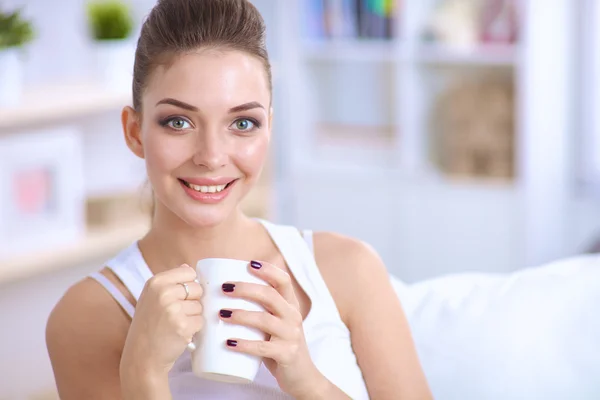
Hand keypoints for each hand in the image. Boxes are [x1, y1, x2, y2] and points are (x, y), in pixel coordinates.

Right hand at [120, 264, 203, 378]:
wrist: (141, 358)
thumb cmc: (148, 328)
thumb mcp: (150, 299)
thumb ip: (169, 282)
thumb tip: (187, 267)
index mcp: (156, 282)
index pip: (189, 272)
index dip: (189, 285)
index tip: (179, 297)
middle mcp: (163, 293)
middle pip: (197, 288)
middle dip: (192, 302)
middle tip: (176, 314)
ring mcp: (173, 309)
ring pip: (200, 306)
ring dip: (193, 317)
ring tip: (176, 325)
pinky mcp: (182, 326)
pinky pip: (201, 321)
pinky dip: (194, 329)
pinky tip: (180, 334)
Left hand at [218, 260, 323, 397]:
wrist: (302, 376)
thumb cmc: (280, 346)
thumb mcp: (276, 324)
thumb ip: (260, 311)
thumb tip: (224, 297)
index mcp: (290, 306)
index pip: (284, 280)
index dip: (268, 270)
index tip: (248, 263)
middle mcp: (293, 317)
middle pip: (270, 295)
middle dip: (246, 289)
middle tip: (225, 288)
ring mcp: (291, 335)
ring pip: (264, 319)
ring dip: (241, 315)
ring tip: (221, 314)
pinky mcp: (286, 354)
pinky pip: (262, 347)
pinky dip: (244, 344)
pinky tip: (229, 343)